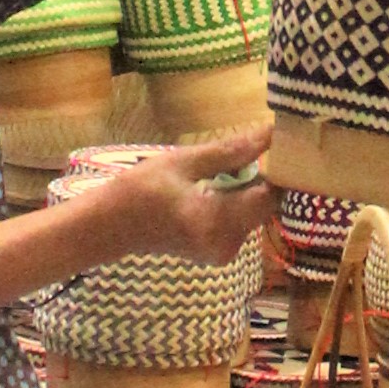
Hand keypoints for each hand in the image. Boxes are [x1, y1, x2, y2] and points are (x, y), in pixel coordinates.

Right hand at [98, 128, 270, 266]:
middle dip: (262, 177)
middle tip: (247, 149)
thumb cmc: (139, 191)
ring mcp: (224, 253)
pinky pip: (242, 221)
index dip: (277, 169)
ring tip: (224, 167)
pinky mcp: (220, 253)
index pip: (269, 196)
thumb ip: (230, 152)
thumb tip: (269, 134)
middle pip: (265, 205)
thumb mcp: (182, 162)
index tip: (276, 145)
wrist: (111, 227)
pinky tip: (216, 187)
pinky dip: (237, 201)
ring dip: (248, 188)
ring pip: (255, 213)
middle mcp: (226, 245)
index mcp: (216, 223)